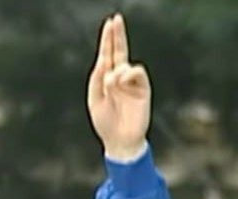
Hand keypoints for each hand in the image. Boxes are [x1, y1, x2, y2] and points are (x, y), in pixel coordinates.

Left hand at [87, 13, 150, 160]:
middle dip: (117, 35)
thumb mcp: (94, 100)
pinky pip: (136, 72)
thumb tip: (104, 61)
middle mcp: (119, 78)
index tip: (110, 23)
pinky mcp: (142, 88)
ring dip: (116, 71)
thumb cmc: (105, 123)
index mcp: (106, 80)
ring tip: (112, 85)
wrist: (120, 140)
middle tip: (116, 19)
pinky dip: (127, 75)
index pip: (108, 55)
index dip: (108, 40)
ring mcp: (131, 83)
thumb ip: (96, 80)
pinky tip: (121, 84)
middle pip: (119, 51)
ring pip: (125, 64)